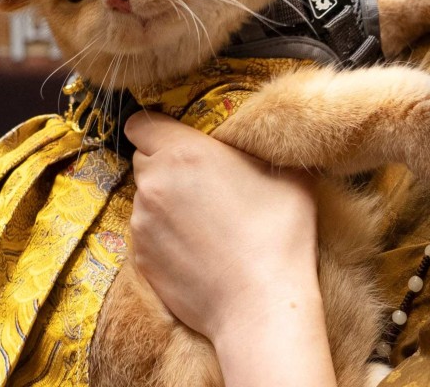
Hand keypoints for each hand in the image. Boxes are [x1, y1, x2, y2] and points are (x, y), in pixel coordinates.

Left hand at [126, 111, 324, 343]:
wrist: (259, 305)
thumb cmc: (279, 235)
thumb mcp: (288, 174)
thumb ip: (260, 148)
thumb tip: (262, 139)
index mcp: (183, 152)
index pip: (140, 124)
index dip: (156, 130)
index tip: (176, 139)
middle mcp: (154, 183)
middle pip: (143, 161)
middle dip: (164, 165)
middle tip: (199, 182)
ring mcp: (142, 224)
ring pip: (144, 199)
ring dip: (164, 203)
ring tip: (203, 222)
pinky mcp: (141, 258)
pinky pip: (147, 235)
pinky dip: (164, 236)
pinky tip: (197, 249)